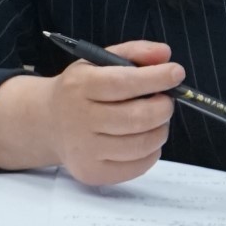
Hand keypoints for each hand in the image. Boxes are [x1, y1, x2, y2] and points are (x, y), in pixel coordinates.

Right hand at [47, 40, 180, 185]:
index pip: (122, 83)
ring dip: (160, 129)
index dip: (155, 78)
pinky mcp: (92, 173)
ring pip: (141, 144)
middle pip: (136, 118)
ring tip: (156, 119)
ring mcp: (84, 150)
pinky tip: (145, 138)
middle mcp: (79, 120)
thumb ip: (134, 53)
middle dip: (163, 107)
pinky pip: (137, 166)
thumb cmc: (82, 89)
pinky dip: (151, 151)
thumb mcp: (99, 62)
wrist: (49, 123)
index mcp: (79, 86)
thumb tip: (164, 54)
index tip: (176, 73)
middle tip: (166, 101)